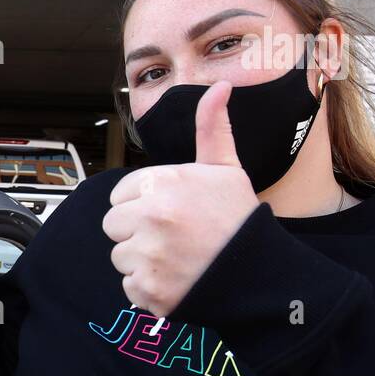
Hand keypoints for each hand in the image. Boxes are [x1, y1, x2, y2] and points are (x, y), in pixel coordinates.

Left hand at [102, 80, 258, 317]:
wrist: (261, 276)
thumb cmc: (238, 220)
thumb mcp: (226, 169)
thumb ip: (211, 128)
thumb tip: (219, 87)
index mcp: (164, 182)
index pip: (120, 194)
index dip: (143, 204)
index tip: (172, 213)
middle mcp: (152, 215)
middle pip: (113, 225)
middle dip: (136, 232)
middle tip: (174, 237)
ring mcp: (148, 254)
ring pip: (120, 256)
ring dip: (142, 261)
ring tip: (178, 259)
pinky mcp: (147, 289)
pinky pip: (129, 287)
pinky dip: (148, 288)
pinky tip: (176, 280)